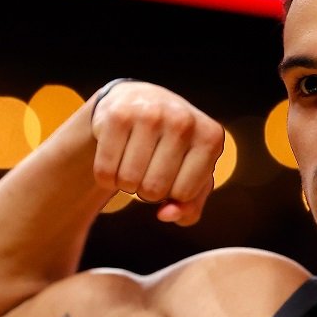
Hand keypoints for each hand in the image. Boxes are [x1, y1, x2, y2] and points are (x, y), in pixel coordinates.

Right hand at [89, 80, 224, 224]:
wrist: (140, 102)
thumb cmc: (173, 149)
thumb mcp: (192, 177)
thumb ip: (189, 208)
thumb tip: (165, 215)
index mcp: (211, 138)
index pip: (184, 194)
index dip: (172, 194)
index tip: (172, 173)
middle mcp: (184, 121)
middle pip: (154, 190)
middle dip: (147, 191)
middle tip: (148, 167)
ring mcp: (151, 114)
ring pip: (128, 181)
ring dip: (125, 183)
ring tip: (133, 162)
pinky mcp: (117, 115)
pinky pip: (105, 170)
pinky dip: (106, 176)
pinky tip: (115, 158)